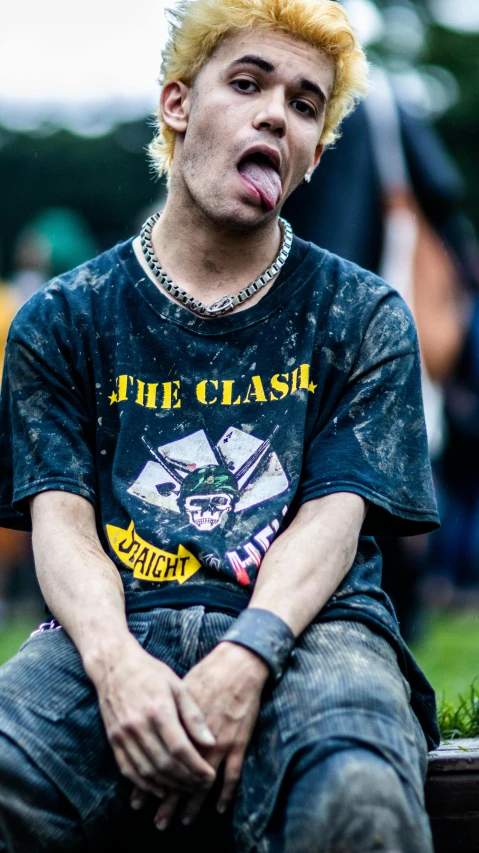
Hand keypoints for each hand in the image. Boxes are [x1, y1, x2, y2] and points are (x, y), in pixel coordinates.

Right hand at [94, 637, 216, 795]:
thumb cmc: (151, 673)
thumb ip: (194, 715)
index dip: (196, 766)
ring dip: (169, 785)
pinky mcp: (113, 740)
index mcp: (158, 709)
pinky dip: (145, 784)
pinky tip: (160, 790)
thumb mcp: (178, 685)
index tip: (211, 775)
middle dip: (187, 779)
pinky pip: (128, 770)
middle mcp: (138, 725)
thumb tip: (211, 742)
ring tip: (187, 788)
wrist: (114, 665)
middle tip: (202, 785)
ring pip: (147, 771)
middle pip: (165, 764)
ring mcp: (123, 735)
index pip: (180, 748)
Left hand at [140, 641, 268, 829]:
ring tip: (184, 821)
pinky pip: (233, 776)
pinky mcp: (238, 743)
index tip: (142, 804)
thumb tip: (148, 740)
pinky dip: (226, 794)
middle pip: (180, 779)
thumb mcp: (177, 693)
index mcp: (178, 726)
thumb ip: (165, 720)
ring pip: (205, 783)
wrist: (236, 666)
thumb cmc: (204, 675)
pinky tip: (220, 808)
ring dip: (194, 805)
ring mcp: (220, 744)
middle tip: (160, 822)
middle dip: (169, 803)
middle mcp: (198, 740)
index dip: (152, 786)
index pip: (162, 764)